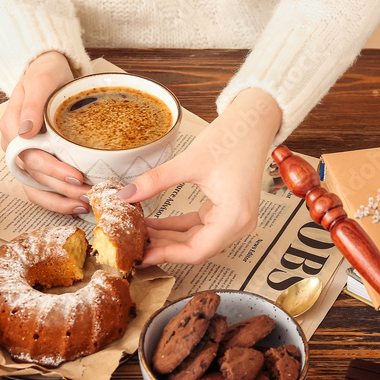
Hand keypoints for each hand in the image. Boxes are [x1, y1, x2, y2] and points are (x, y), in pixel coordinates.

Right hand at [0, 51, 90, 213]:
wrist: (49, 70)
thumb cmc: (44, 74)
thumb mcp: (39, 81)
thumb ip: (31, 105)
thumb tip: (25, 130)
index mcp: (11, 128)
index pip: (30, 156)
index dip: (53, 170)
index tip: (76, 176)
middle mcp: (15, 146)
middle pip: (36, 176)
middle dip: (63, 189)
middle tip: (89, 194)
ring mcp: (26, 155)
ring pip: (37, 187)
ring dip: (59, 201)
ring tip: (85, 205)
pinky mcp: (39, 159)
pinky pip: (43, 186)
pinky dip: (58, 199)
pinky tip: (76, 204)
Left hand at [119, 89, 282, 264]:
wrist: (252, 123)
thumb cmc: (233, 139)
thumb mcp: (190, 161)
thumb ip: (156, 181)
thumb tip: (126, 195)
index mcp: (235, 217)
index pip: (197, 250)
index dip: (166, 255)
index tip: (142, 255)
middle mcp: (239, 224)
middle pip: (196, 248)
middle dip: (164, 247)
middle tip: (135, 246)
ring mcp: (235, 219)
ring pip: (196, 239)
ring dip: (169, 237)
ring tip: (140, 233)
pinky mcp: (228, 211)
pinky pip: (199, 227)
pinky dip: (178, 226)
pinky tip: (156, 224)